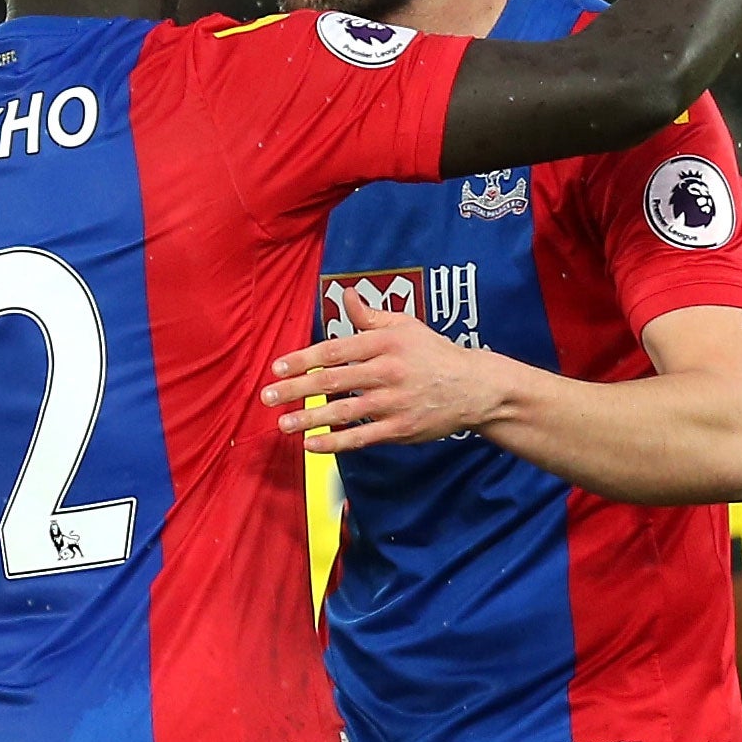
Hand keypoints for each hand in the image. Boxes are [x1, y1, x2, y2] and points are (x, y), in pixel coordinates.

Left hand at [261, 297, 511, 453]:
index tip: (277, 367)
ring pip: (343, 411)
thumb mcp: (405, 327)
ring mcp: (393, 402)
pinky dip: (335, 442)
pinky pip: (362, 437)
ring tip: (282, 424)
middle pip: (332, 381)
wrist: (474, 388)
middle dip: (295, 389)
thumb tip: (345, 295)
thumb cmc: (434, 353)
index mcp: (384, 343)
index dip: (303, 359)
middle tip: (268, 397)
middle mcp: (386, 371)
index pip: (334, 350)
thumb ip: (371, 317)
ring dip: (309, 419)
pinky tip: (312, 445)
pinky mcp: (400, 429)